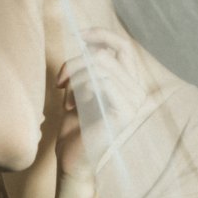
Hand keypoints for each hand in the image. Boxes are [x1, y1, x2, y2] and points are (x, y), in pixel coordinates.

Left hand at [54, 29, 149, 177]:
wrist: (73, 162)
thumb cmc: (74, 130)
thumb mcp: (79, 91)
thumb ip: (87, 69)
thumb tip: (86, 42)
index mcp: (130, 85)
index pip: (123, 47)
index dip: (101, 35)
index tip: (78, 35)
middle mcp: (137, 92)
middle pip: (109, 52)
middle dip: (79, 60)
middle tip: (60, 79)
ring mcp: (134, 102)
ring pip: (101, 64)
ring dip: (75, 76)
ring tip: (64, 96)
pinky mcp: (125, 111)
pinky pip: (102, 80)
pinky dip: (81, 88)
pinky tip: (72, 107)